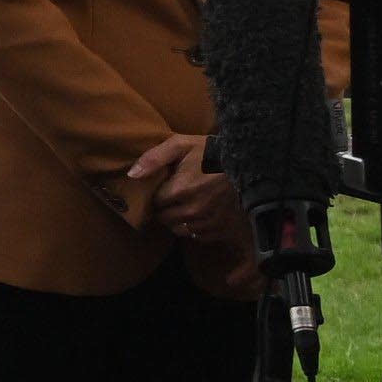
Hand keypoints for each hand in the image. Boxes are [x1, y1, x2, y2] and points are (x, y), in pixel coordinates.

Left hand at [128, 133, 245, 252]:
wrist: (249, 163)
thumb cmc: (212, 152)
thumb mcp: (182, 144)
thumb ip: (154, 158)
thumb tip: (132, 176)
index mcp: (180, 190)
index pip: (154, 203)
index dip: (156, 195)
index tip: (162, 188)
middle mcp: (192, 210)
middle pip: (164, 219)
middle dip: (164, 209)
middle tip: (172, 197)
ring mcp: (207, 222)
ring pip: (179, 230)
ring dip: (178, 220)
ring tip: (185, 206)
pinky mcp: (220, 230)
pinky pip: (197, 236)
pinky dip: (194, 228)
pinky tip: (200, 214)